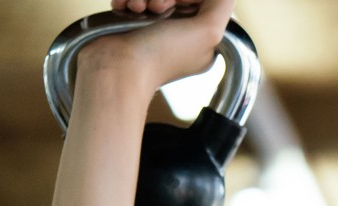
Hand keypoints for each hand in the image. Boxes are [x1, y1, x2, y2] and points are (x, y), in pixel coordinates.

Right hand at [77, 0, 236, 93]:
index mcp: (202, 40)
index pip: (202, 2)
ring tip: (135, 7)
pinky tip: (122, 6)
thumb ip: (222, 7)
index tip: (178, 2)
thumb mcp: (207, 32)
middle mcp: (180, 34)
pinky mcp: (130, 24)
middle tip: (154, 7)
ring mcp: (154, 29)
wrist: (115, 66)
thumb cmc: (162, 54)